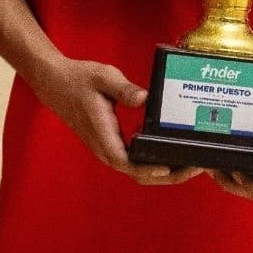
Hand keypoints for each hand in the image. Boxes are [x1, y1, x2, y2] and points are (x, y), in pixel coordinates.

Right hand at [34, 58, 201, 185]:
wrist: (57, 84)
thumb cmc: (79, 79)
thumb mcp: (103, 77)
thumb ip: (124, 88)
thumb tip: (145, 99)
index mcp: (102, 134)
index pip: (125, 162)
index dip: (148, 169)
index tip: (169, 168)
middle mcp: (105, 148)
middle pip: (137, 174)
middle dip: (167, 176)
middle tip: (194, 167)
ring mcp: (108, 149)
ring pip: (137, 171)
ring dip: (163, 173)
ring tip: (190, 164)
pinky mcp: (112, 145)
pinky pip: (135, 162)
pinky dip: (154, 164)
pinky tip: (171, 154)